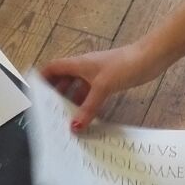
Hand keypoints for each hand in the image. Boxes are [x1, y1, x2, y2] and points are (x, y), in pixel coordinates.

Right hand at [37, 44, 155, 128]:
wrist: (150, 58)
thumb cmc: (124, 65)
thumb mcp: (103, 87)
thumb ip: (88, 108)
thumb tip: (74, 127)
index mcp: (78, 64)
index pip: (53, 68)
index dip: (42, 78)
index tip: (33, 93)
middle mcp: (85, 68)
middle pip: (63, 80)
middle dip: (55, 94)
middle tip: (48, 112)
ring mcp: (97, 75)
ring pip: (78, 88)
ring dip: (71, 101)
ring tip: (64, 119)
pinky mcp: (108, 82)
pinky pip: (91, 94)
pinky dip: (87, 104)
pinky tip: (86, 117)